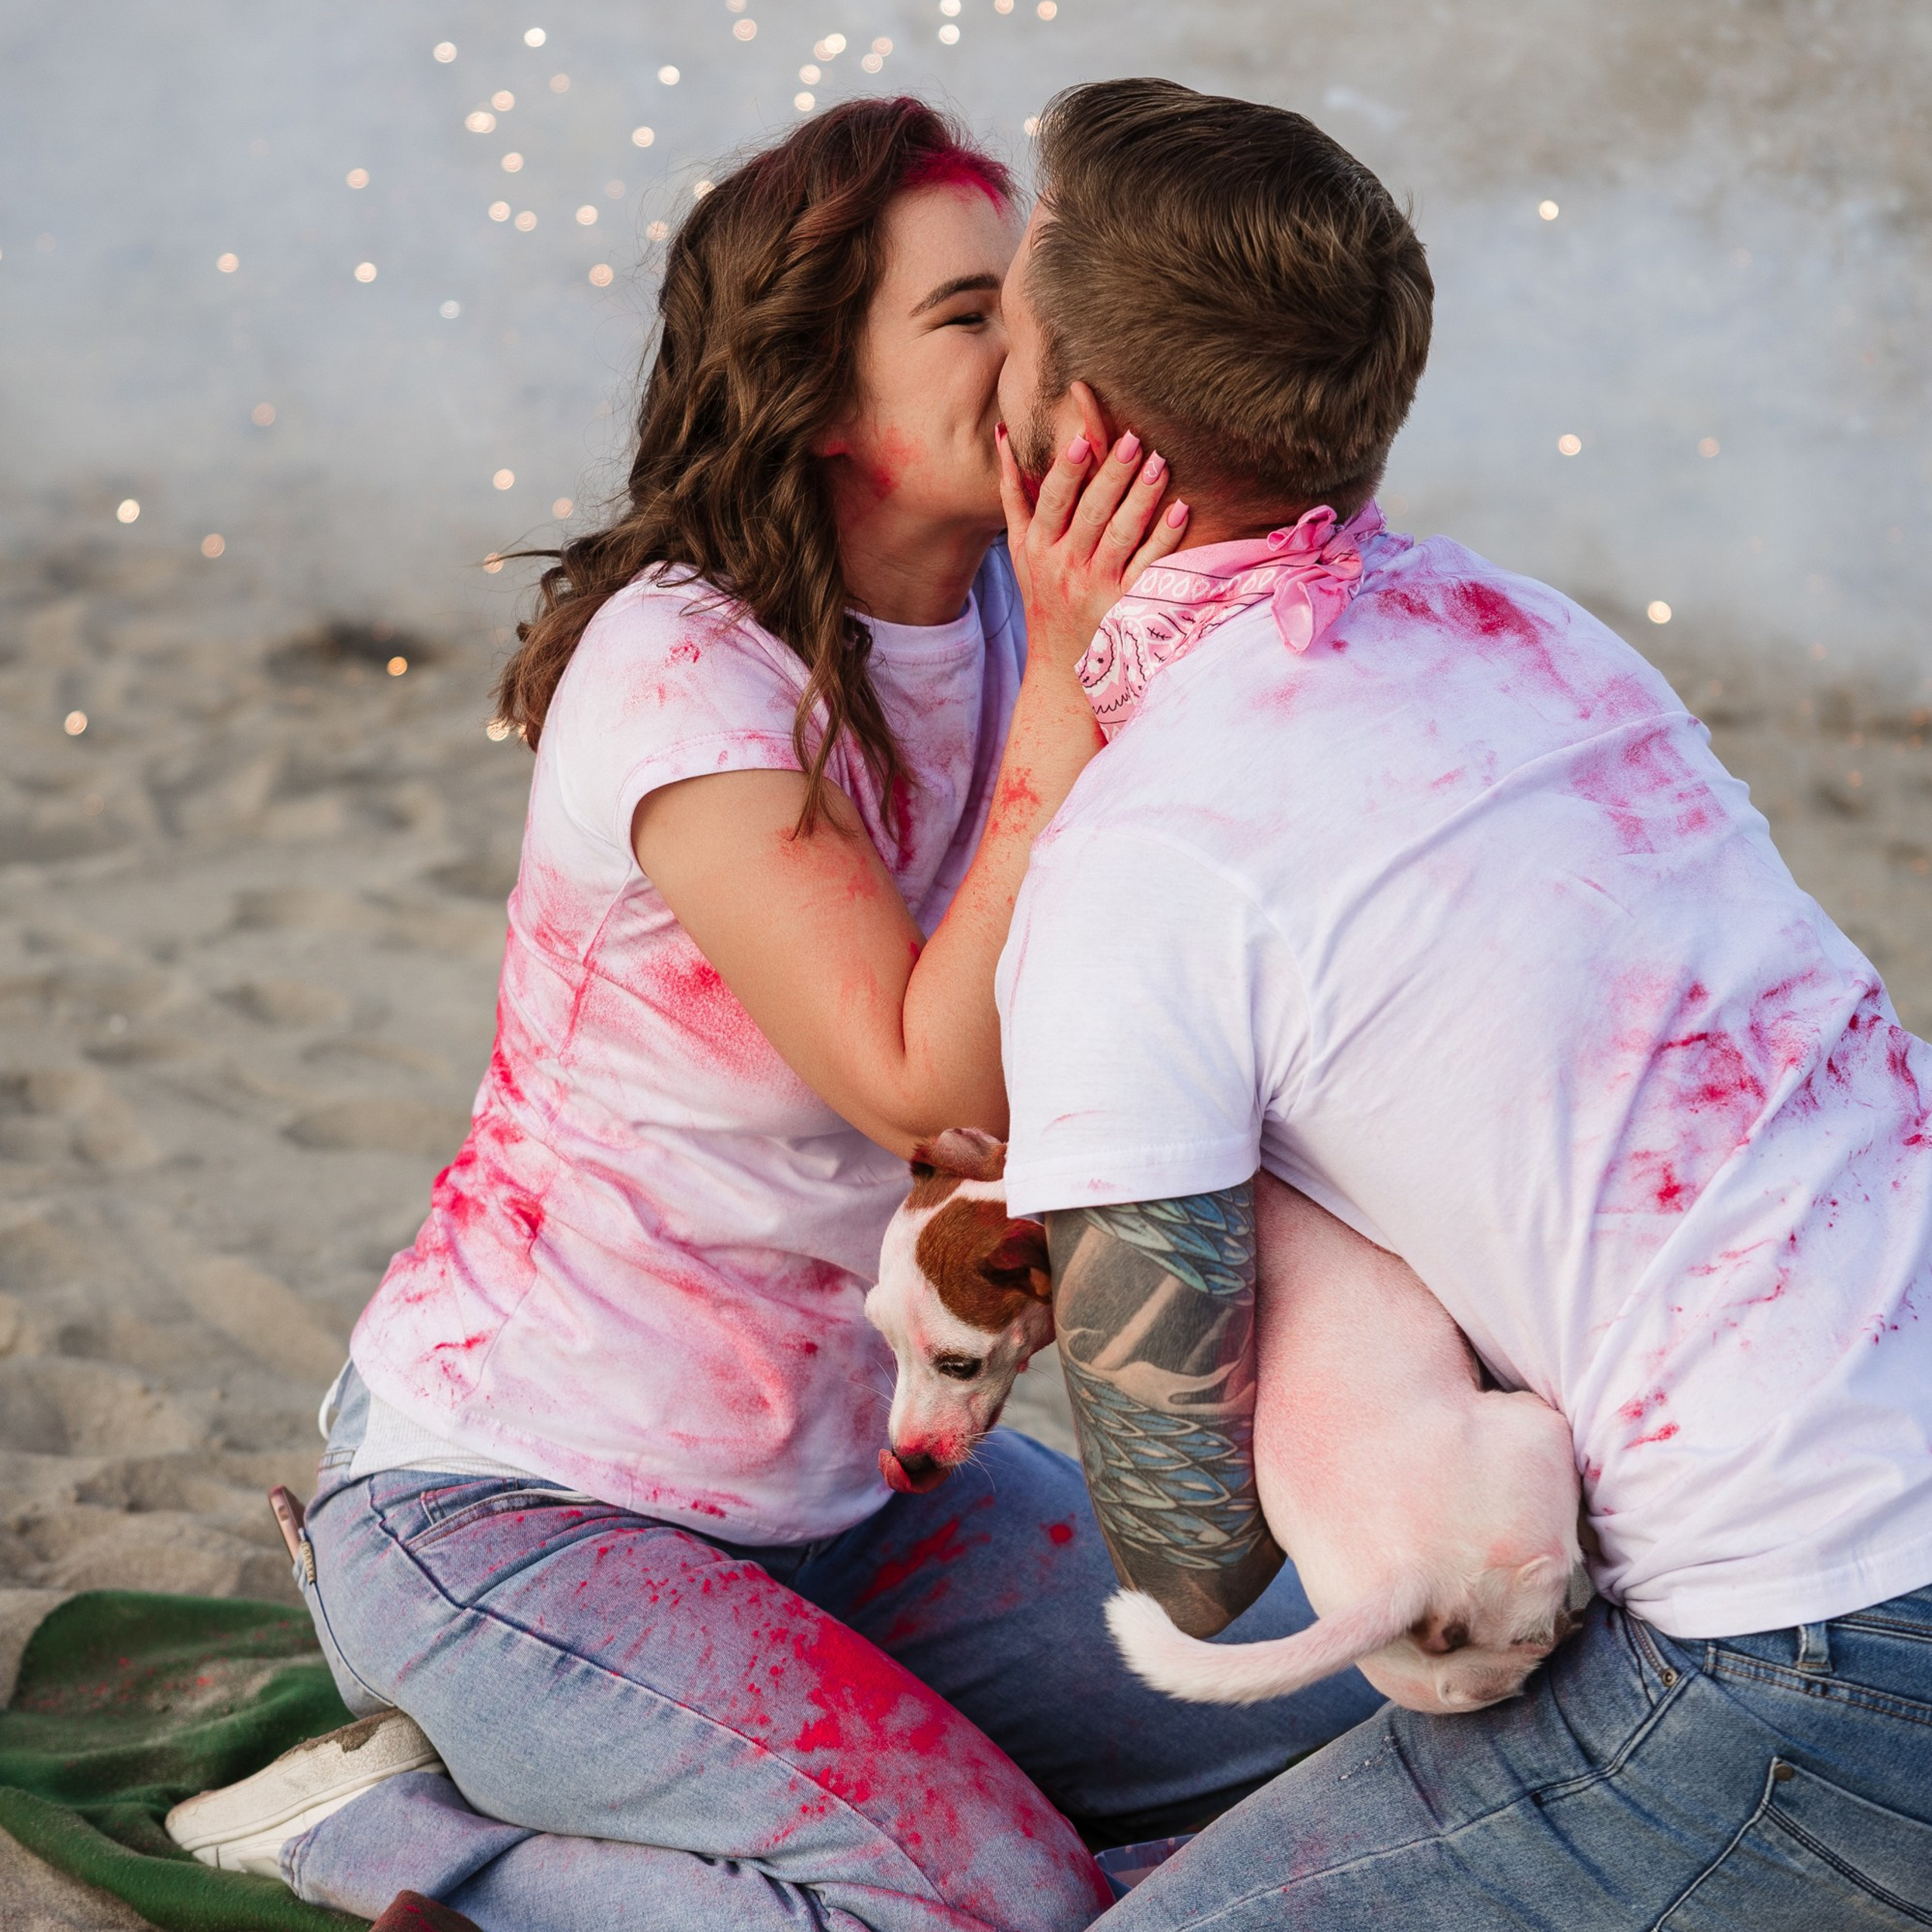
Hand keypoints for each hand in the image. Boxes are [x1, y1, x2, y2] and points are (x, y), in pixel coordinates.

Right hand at [997, 401, 1188, 672]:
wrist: (1061, 666)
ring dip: (1142, 497)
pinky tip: (1180, 509)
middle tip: (1134, 439)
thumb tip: (1004, 439)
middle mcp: (1066, 567)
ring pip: (1122, 534)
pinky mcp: (1126, 605)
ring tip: (1160, 463)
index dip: (1067, 470)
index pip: (1053, 502)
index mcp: (1039, 548)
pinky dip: (1165, 537)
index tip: (1082, 439)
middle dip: (1112, 474)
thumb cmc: (1043, 597)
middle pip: (1091, 513)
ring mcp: (1097, 587)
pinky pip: (1148, 565)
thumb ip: (1013, 495)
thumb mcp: (1020, 551)